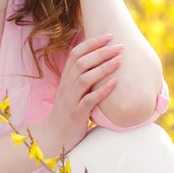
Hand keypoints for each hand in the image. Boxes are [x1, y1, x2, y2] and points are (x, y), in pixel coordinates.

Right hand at [46, 34, 123, 154]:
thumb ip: (81, 78)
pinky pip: (89, 99)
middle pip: (81, 62)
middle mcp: (66, 86)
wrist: (53, 136)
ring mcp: (70, 99)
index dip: (91, 43)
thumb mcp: (71, 92)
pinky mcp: (76, 113)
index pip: (75, 54)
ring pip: (85, 78)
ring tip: (120, 60)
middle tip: (119, 46)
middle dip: (101, 52)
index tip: (108, 36)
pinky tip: (115, 83)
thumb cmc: (67, 113)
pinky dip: (103, 90)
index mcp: (65, 79)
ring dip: (103, 67)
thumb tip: (99, 63)